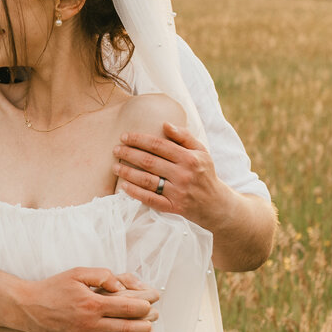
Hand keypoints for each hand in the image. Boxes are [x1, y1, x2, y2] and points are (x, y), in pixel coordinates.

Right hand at [17, 268, 157, 331]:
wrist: (28, 307)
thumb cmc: (54, 288)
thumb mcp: (77, 273)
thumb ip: (102, 275)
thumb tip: (121, 286)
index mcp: (92, 303)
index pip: (127, 308)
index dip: (144, 307)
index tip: (151, 306)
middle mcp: (90, 324)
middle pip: (127, 329)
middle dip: (145, 327)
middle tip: (152, 325)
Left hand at [113, 122, 230, 229]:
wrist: (215, 203)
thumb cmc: (204, 173)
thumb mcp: (201, 151)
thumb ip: (184, 137)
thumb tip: (165, 124)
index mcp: (189, 158)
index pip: (159, 145)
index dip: (139, 139)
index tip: (124, 136)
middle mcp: (183, 174)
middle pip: (149, 162)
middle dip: (129, 154)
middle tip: (116, 149)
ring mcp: (177, 192)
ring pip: (147, 180)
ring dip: (128, 172)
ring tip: (115, 166)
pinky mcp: (173, 207)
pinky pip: (150, 199)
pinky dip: (135, 193)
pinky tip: (124, 186)